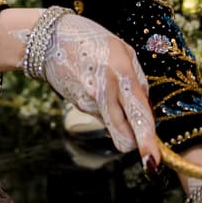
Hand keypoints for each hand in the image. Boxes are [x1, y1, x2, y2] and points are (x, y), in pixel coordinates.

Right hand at [42, 14, 160, 166]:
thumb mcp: (123, 49)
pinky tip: (97, 86)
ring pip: (113, 127)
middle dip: (135, 141)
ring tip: (112, 89)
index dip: (147, 141)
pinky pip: (101, 115)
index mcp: (121, 73)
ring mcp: (88, 102)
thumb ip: (138, 78)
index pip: (137, 114)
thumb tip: (146, 106)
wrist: (48, 40)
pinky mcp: (79, 106)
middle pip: (123, 136)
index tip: (152, 163)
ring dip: (120, 119)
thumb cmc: (91, 39)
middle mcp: (104, 92)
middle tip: (140, 131)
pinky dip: (105, 108)